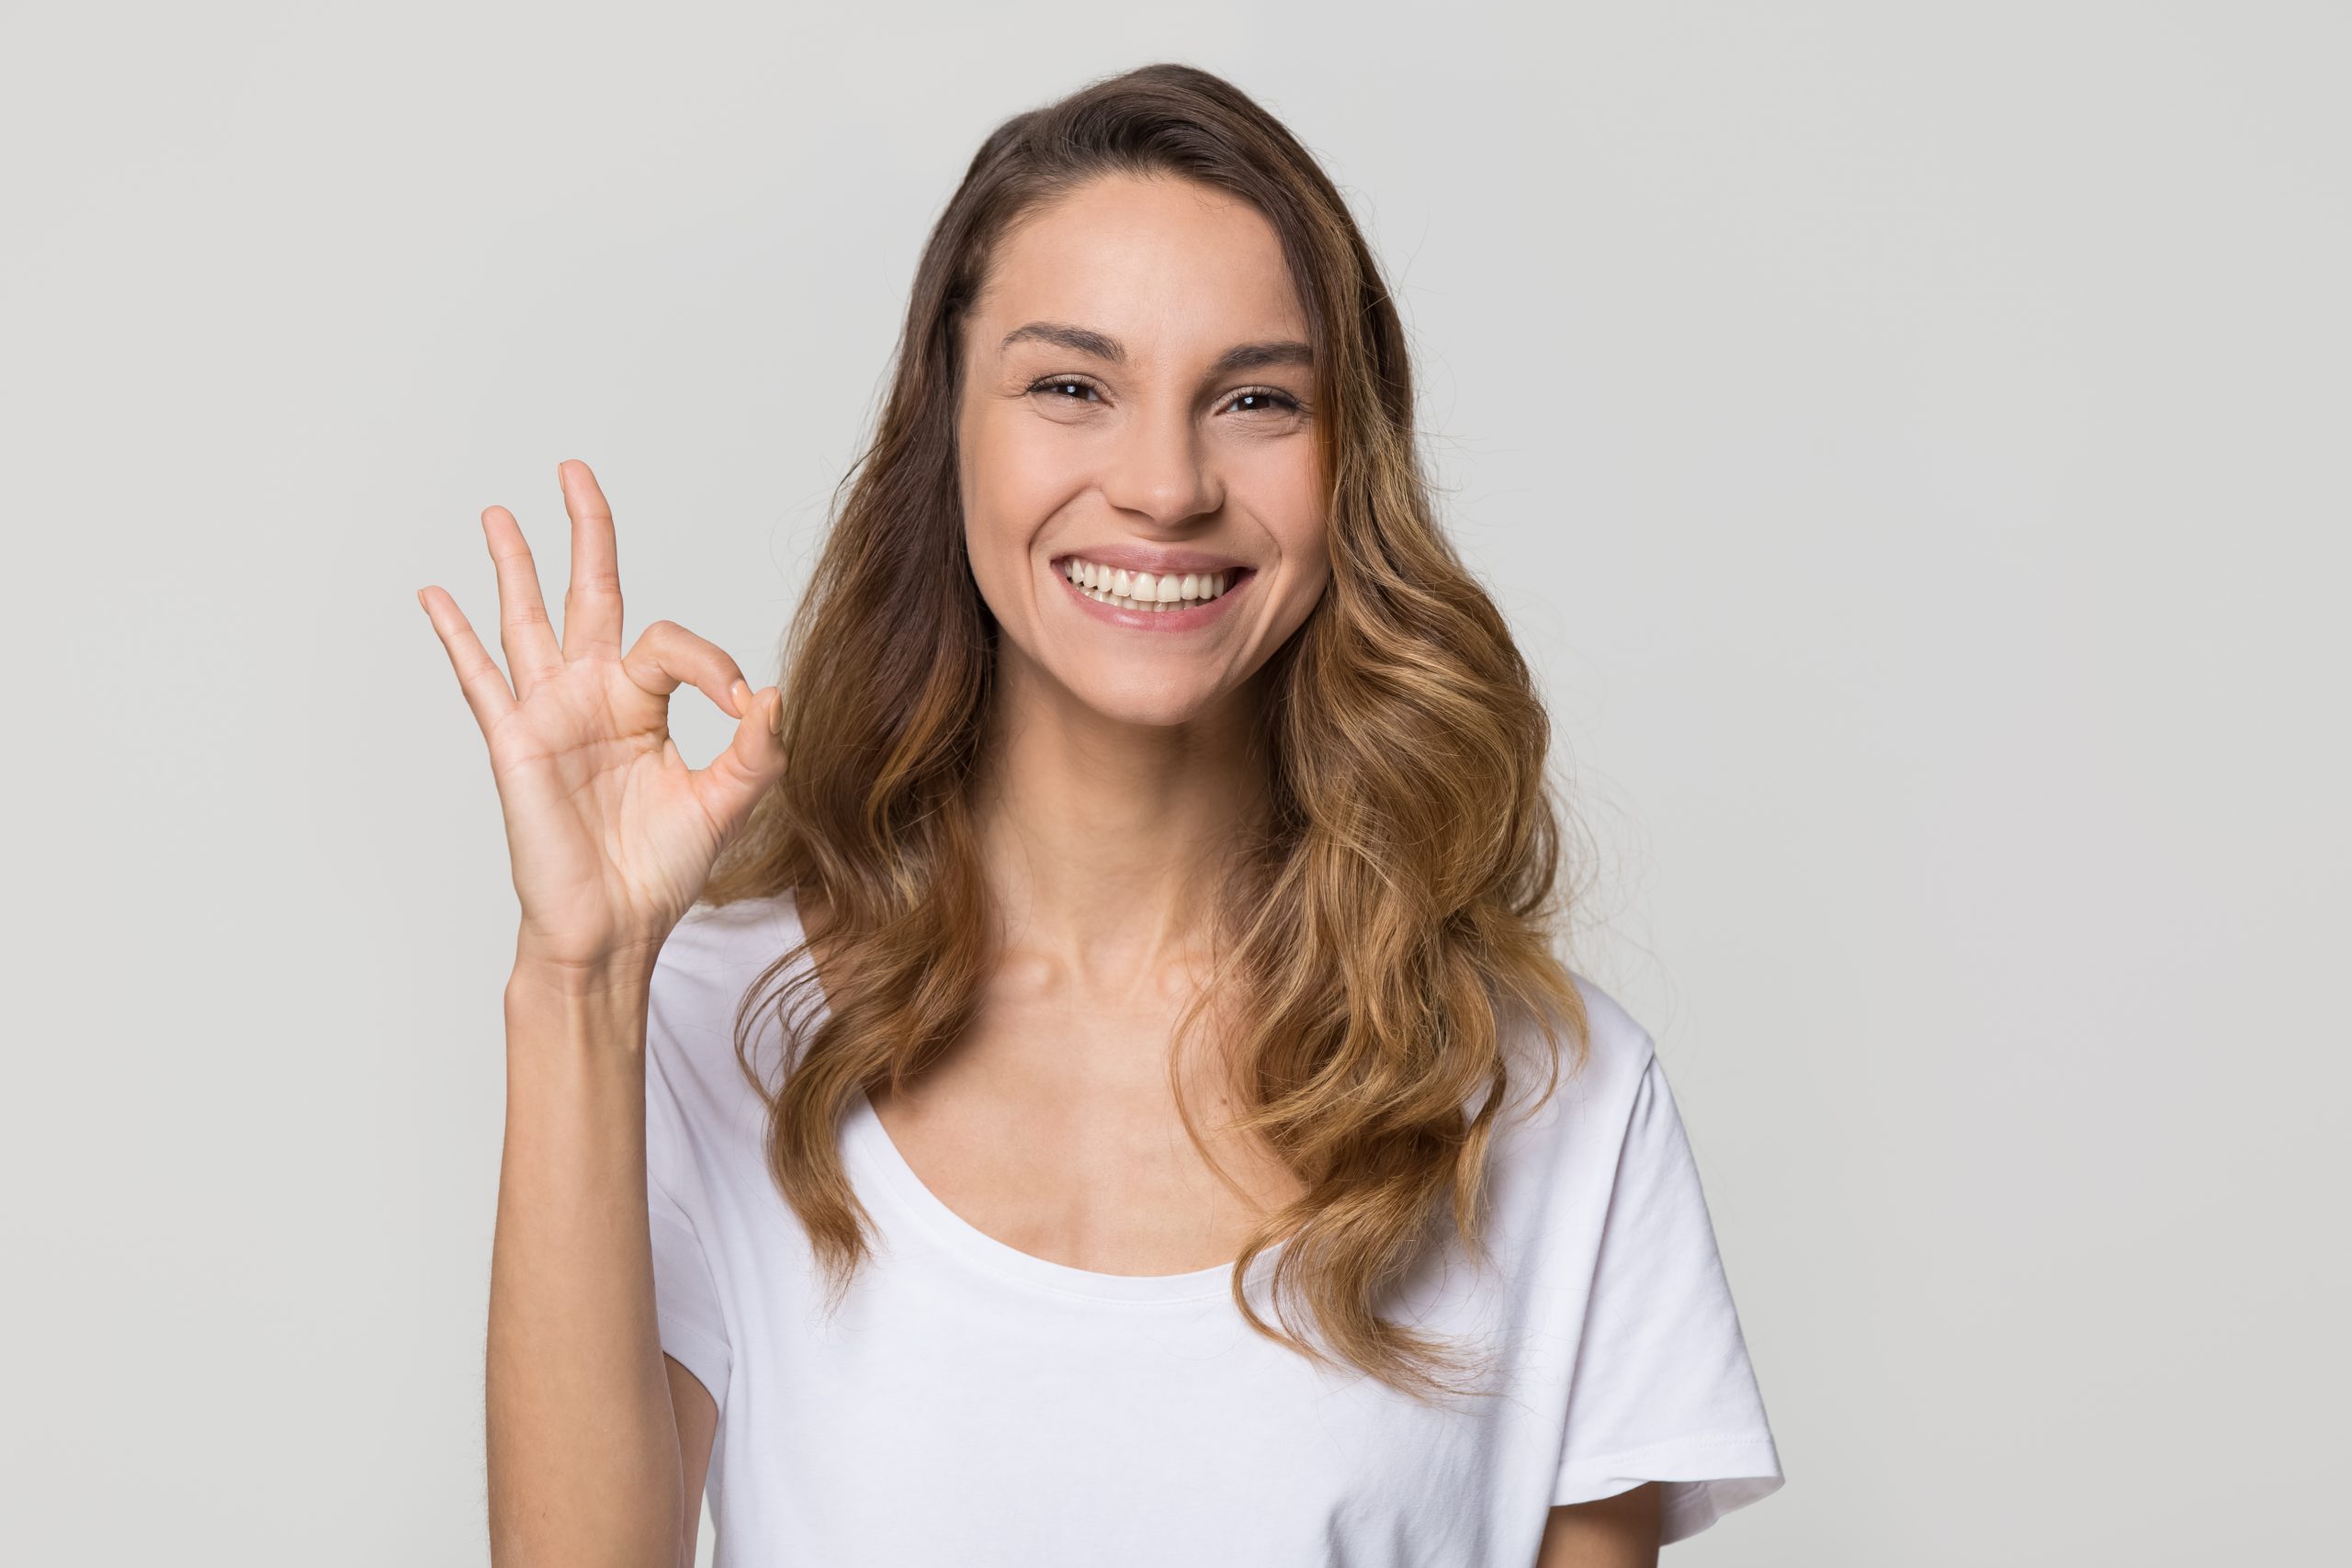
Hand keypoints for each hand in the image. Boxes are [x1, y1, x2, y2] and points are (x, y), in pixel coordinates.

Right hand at [418, 459, 787, 975]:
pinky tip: (435, 595)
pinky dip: (457, 636)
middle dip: (585, 531)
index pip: (673, 644)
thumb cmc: (659, 870)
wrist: (613, 929)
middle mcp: (593, 697)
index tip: (740, 704)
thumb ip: (756, 749)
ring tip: (499, 512)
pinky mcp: (516, 742)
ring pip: (528, 620)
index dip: (711, 662)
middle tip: (574, 471)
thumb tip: (771, 693)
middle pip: (590, 594)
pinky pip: (480, 680)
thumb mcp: (726, 803)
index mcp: (643, 704)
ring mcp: (549, 714)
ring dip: (514, 565)